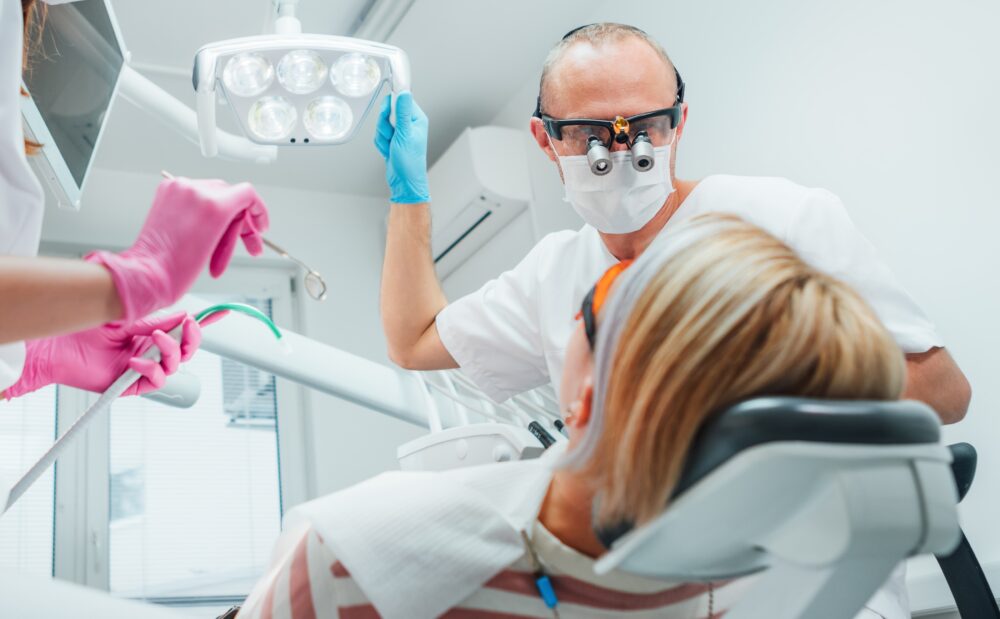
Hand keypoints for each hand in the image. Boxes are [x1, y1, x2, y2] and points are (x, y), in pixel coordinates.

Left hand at [5, 312, 204, 397]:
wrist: (56, 349)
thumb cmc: (82, 331)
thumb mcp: (125, 318)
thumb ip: (154, 320)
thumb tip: (181, 316)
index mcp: (149, 333)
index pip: (181, 329)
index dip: (203, 323)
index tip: (221, 313)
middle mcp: (149, 351)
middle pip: (186, 349)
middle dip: (193, 338)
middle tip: (187, 326)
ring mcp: (143, 368)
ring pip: (175, 365)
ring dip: (170, 350)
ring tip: (154, 339)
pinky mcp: (133, 385)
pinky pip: (157, 380)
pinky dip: (151, 369)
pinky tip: (136, 362)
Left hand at [86, 178, 269, 321]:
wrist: (148, 275)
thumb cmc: (177, 269)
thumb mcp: (218, 245)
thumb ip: (234, 222)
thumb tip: (241, 217)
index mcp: (212, 204)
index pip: (247, 194)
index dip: (259, 211)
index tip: (260, 227)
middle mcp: (194, 191)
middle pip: (231, 198)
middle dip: (240, 223)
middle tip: (246, 245)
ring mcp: (178, 191)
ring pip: (215, 199)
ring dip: (221, 224)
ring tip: (219, 253)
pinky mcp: (167, 195)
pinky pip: (196, 200)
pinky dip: (204, 218)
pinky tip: (204, 240)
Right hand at [374, 92, 430, 203]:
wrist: (404, 182)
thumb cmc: (409, 162)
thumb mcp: (405, 134)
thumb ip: (403, 112)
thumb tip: (404, 92)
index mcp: (417, 118)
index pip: (401, 99)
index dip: (391, 106)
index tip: (388, 115)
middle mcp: (409, 123)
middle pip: (388, 110)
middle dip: (384, 125)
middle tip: (391, 135)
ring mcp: (400, 131)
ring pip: (381, 123)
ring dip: (382, 136)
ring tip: (391, 146)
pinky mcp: (392, 139)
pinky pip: (379, 134)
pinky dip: (381, 143)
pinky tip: (388, 151)